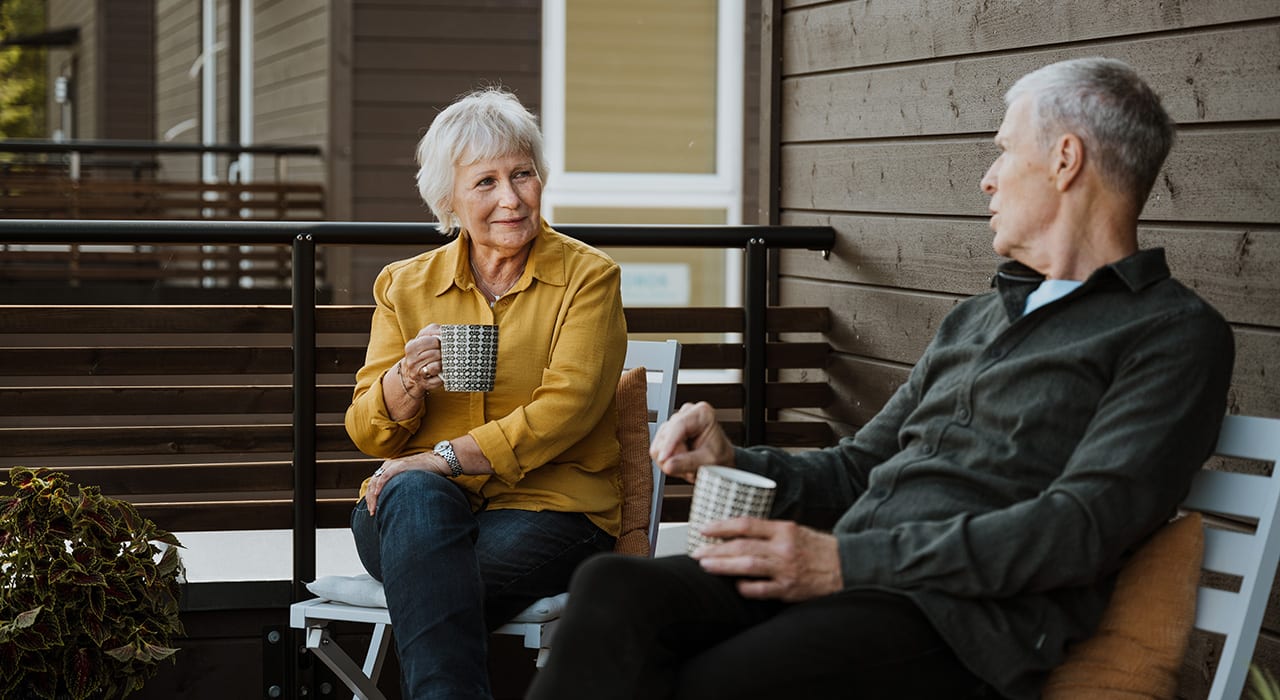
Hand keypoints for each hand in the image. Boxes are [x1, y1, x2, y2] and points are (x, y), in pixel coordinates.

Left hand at [363, 452, 450, 514]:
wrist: (436, 462)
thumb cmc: (425, 473)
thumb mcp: (408, 480)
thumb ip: (399, 487)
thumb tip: (394, 502)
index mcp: (388, 469)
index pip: (374, 484)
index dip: (371, 498)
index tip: (372, 510)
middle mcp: (388, 466)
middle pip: (372, 483)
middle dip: (370, 500)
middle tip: (371, 513)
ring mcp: (393, 465)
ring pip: (376, 480)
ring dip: (373, 496)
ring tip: (374, 508)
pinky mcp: (400, 465)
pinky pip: (386, 475)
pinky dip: (380, 485)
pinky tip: (378, 493)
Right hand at [400, 324, 443, 395]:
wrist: (411, 373)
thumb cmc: (423, 352)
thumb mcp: (425, 337)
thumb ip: (434, 330)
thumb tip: (447, 331)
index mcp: (411, 347)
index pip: (433, 341)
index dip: (440, 341)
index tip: (441, 343)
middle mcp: (412, 361)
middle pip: (436, 353)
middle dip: (443, 353)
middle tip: (442, 353)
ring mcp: (417, 373)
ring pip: (438, 365)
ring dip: (443, 363)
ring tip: (441, 361)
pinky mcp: (426, 384)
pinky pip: (439, 378)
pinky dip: (443, 373)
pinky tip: (441, 371)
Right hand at [649, 402, 734, 479]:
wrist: (720, 460)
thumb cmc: (720, 456)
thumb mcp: (709, 461)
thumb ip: (688, 462)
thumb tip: (668, 465)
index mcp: (702, 413)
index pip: (679, 425)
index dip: (669, 444)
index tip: (664, 459)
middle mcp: (686, 413)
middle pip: (666, 436)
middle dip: (675, 456)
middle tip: (690, 467)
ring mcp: (674, 421)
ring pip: (659, 444)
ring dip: (671, 459)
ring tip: (687, 464)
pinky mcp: (666, 432)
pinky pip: (656, 449)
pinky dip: (667, 459)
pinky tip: (680, 460)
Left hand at [692, 518, 842, 601]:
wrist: (847, 567)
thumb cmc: (819, 549)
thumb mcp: (795, 531)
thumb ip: (769, 532)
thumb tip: (737, 535)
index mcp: (784, 530)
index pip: (746, 524)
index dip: (721, 526)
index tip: (704, 529)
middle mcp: (783, 548)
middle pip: (741, 546)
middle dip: (715, 549)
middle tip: (696, 552)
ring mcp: (785, 570)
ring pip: (747, 567)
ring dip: (722, 566)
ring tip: (705, 565)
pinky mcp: (789, 589)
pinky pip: (761, 590)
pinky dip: (745, 588)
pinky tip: (735, 586)